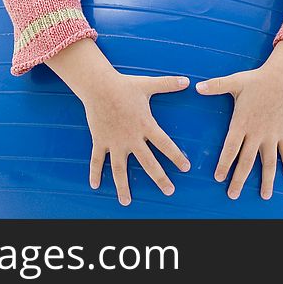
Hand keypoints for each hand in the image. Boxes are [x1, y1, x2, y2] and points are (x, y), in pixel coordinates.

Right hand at [80, 71, 190, 205]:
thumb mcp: (149, 84)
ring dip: (123, 186)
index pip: (165, 144)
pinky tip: (95, 186)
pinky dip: (95, 173)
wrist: (98, 85)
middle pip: (148, 163)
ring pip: (119, 169)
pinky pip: (97, 160)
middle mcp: (131, 138)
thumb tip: (188, 81)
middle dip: (160, 178)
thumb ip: (169, 84)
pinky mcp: (100, 141)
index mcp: (146, 125)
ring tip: (126, 202)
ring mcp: (114, 142)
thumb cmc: (124, 85)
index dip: (177, 157)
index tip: (186, 168)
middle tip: (169, 191)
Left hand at [196, 65, 282, 199]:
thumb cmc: (255, 80)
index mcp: (242, 123)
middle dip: (239, 179)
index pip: (231, 148)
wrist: (281, 78)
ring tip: (265, 195)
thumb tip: (196, 87)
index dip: (224, 164)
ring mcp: (272, 134)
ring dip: (267, 179)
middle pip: (247, 161)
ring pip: (269, 162)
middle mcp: (257, 133)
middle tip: (232, 195)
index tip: (219, 178)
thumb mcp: (234, 82)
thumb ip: (215, 86)